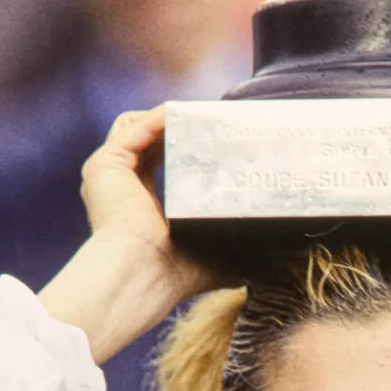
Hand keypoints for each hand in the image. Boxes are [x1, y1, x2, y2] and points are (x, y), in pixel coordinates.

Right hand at [38, 107, 224, 363]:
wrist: (144, 276)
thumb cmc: (176, 276)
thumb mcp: (218, 259)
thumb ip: (243, 250)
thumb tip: (285, 255)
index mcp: (139, 205)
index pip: (160, 161)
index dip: (187, 146)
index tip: (217, 139)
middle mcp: (119, 186)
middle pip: (149, 138)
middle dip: (179, 126)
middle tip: (214, 120)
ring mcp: (109, 174)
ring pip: (136, 126)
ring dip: (167, 117)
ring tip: (200, 113)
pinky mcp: (105, 165)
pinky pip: (133, 127)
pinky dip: (159, 118)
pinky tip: (184, 114)